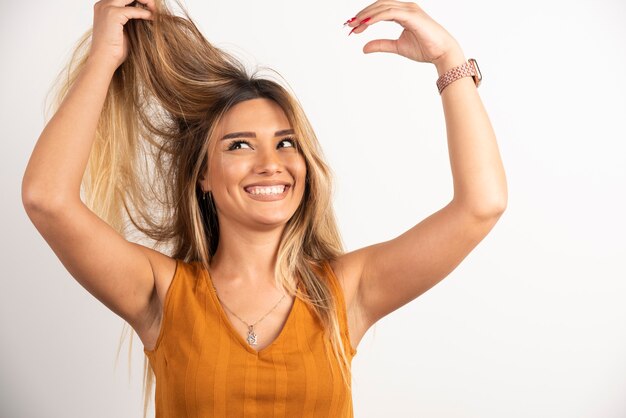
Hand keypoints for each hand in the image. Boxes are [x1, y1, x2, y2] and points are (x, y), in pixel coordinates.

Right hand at [89, 0, 154, 69]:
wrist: (104, 60)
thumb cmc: (114, 49)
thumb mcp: (124, 29)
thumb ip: (131, 18)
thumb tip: (147, 13)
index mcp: (103, 6)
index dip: (139, 1)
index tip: (151, 8)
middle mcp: (103, 4)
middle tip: (154, 8)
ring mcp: (106, 7)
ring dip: (146, 2)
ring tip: (155, 12)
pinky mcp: (113, 14)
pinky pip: (134, 10)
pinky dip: (145, 13)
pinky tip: (152, 18)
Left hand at [346, 1, 462, 64]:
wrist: (442, 53)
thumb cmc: (425, 49)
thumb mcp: (398, 47)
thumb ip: (382, 45)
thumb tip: (364, 48)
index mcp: (404, 13)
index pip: (380, 10)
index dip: (365, 17)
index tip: (353, 27)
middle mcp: (406, 8)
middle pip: (379, 5)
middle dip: (362, 15)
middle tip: (349, 25)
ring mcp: (409, 10)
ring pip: (382, 7)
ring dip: (366, 15)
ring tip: (354, 25)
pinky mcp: (411, 15)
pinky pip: (389, 13)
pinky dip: (375, 18)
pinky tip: (365, 25)